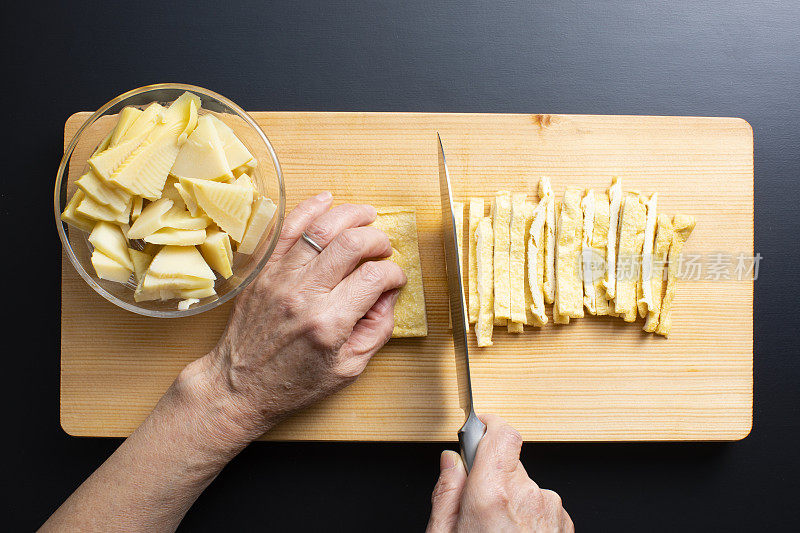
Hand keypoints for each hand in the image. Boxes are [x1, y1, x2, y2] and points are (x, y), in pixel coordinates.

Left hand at [181, 192, 405, 444]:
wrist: (239, 386)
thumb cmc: (293, 383)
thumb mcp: (348, 368)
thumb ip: (377, 329)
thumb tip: (389, 293)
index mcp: (329, 323)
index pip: (374, 278)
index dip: (394, 273)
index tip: (395, 278)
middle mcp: (304, 295)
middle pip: (352, 244)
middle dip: (377, 240)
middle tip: (383, 248)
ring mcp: (280, 279)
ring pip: (321, 228)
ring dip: (350, 215)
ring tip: (367, 216)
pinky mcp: (263, 271)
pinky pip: (287, 228)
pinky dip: (309, 208)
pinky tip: (327, 201)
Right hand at [427, 414, 572, 531]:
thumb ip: (446, 493)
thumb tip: (450, 461)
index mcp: (493, 495)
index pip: (502, 434)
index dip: (489, 426)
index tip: (479, 427)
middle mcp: (527, 497)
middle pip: (509, 464)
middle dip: (493, 477)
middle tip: (478, 507)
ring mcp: (549, 510)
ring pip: (526, 488)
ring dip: (512, 500)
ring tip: (497, 529)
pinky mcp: (564, 523)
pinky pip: (542, 506)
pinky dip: (529, 517)